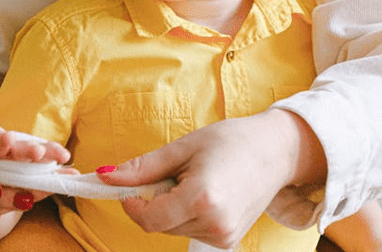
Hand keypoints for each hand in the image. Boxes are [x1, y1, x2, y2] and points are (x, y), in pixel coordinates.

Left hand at [97, 111, 326, 249]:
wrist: (275, 151)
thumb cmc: (231, 141)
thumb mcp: (184, 146)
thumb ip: (144, 167)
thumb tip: (106, 175)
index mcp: (201, 198)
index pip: (149, 218)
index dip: (131, 204)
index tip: (125, 186)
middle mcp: (214, 224)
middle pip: (159, 223)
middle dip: (154, 199)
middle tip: (173, 171)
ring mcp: (223, 237)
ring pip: (173, 228)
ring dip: (171, 206)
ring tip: (196, 178)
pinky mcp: (227, 241)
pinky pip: (190, 230)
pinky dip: (187, 213)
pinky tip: (206, 192)